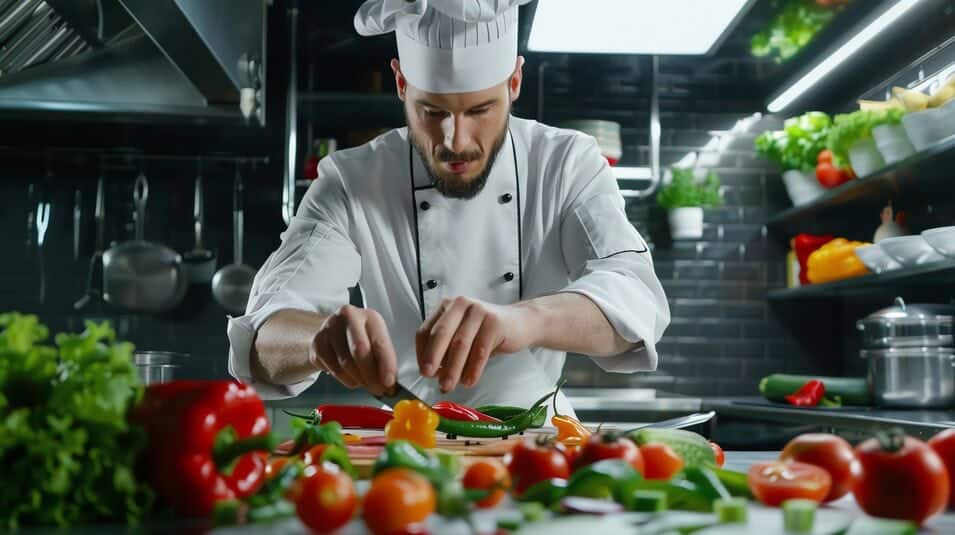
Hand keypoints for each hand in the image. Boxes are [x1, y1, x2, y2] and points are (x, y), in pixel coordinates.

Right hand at [310, 305, 397, 395]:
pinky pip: (330, 369)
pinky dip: (342, 378)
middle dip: (370, 376)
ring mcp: (330, 328)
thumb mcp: (377, 341)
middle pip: (359, 351)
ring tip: (362, 382)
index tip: (389, 383)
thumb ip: (385, 360)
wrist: (335, 330)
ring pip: (343, 364)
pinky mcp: (317, 342)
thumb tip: (389, 384)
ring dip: (356, 380)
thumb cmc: (361, 337)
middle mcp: (349, 318)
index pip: (379, 343)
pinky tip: (347, 375)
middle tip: (376, 389)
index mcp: (370, 317)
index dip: (386, 365)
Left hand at [415, 297, 534, 392]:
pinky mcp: (495, 322)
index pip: (426, 330)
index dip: (422, 352)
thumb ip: (447, 350)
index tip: (423, 371)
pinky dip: (472, 369)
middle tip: (428, 376)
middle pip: (441, 334)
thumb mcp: (463, 337)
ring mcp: (478, 311)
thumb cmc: (487, 333)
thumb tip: (432, 373)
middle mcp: (460, 304)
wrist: (521, 323)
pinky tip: (468, 381)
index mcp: (447, 307)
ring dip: (452, 369)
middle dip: (433, 358)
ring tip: (449, 385)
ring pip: (460, 344)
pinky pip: (480, 350)